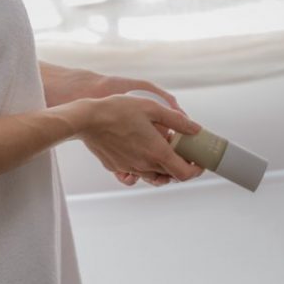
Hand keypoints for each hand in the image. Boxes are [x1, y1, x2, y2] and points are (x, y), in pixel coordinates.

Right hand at [76, 93, 205, 182]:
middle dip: (179, 165)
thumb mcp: (151, 107)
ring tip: (159, 147)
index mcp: (157, 152)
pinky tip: (137, 146)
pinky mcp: (116, 167)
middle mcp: (145, 165)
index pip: (185, 174)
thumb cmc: (117, 111)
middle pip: (170, 176)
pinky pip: (135, 170)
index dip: (196, 170)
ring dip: (161, 165)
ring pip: (153, 175)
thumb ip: (176, 120)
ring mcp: (130, 168)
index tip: (198, 162)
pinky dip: (142, 163)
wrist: (86, 119)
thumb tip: (195, 129)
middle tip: (179, 149)